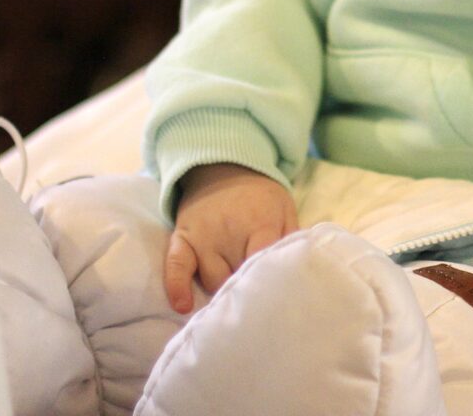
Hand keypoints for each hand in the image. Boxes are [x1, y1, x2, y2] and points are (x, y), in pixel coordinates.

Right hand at [163, 163, 298, 312]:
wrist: (225, 167)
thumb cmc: (260, 197)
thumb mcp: (285, 209)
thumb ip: (290, 240)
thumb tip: (297, 271)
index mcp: (260, 223)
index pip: (263, 264)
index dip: (268, 283)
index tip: (274, 298)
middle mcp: (228, 231)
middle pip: (237, 276)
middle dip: (246, 288)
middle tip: (256, 296)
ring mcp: (202, 235)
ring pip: (212, 279)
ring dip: (223, 287)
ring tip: (234, 291)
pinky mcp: (182, 237)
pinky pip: (175, 266)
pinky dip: (176, 286)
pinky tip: (182, 306)